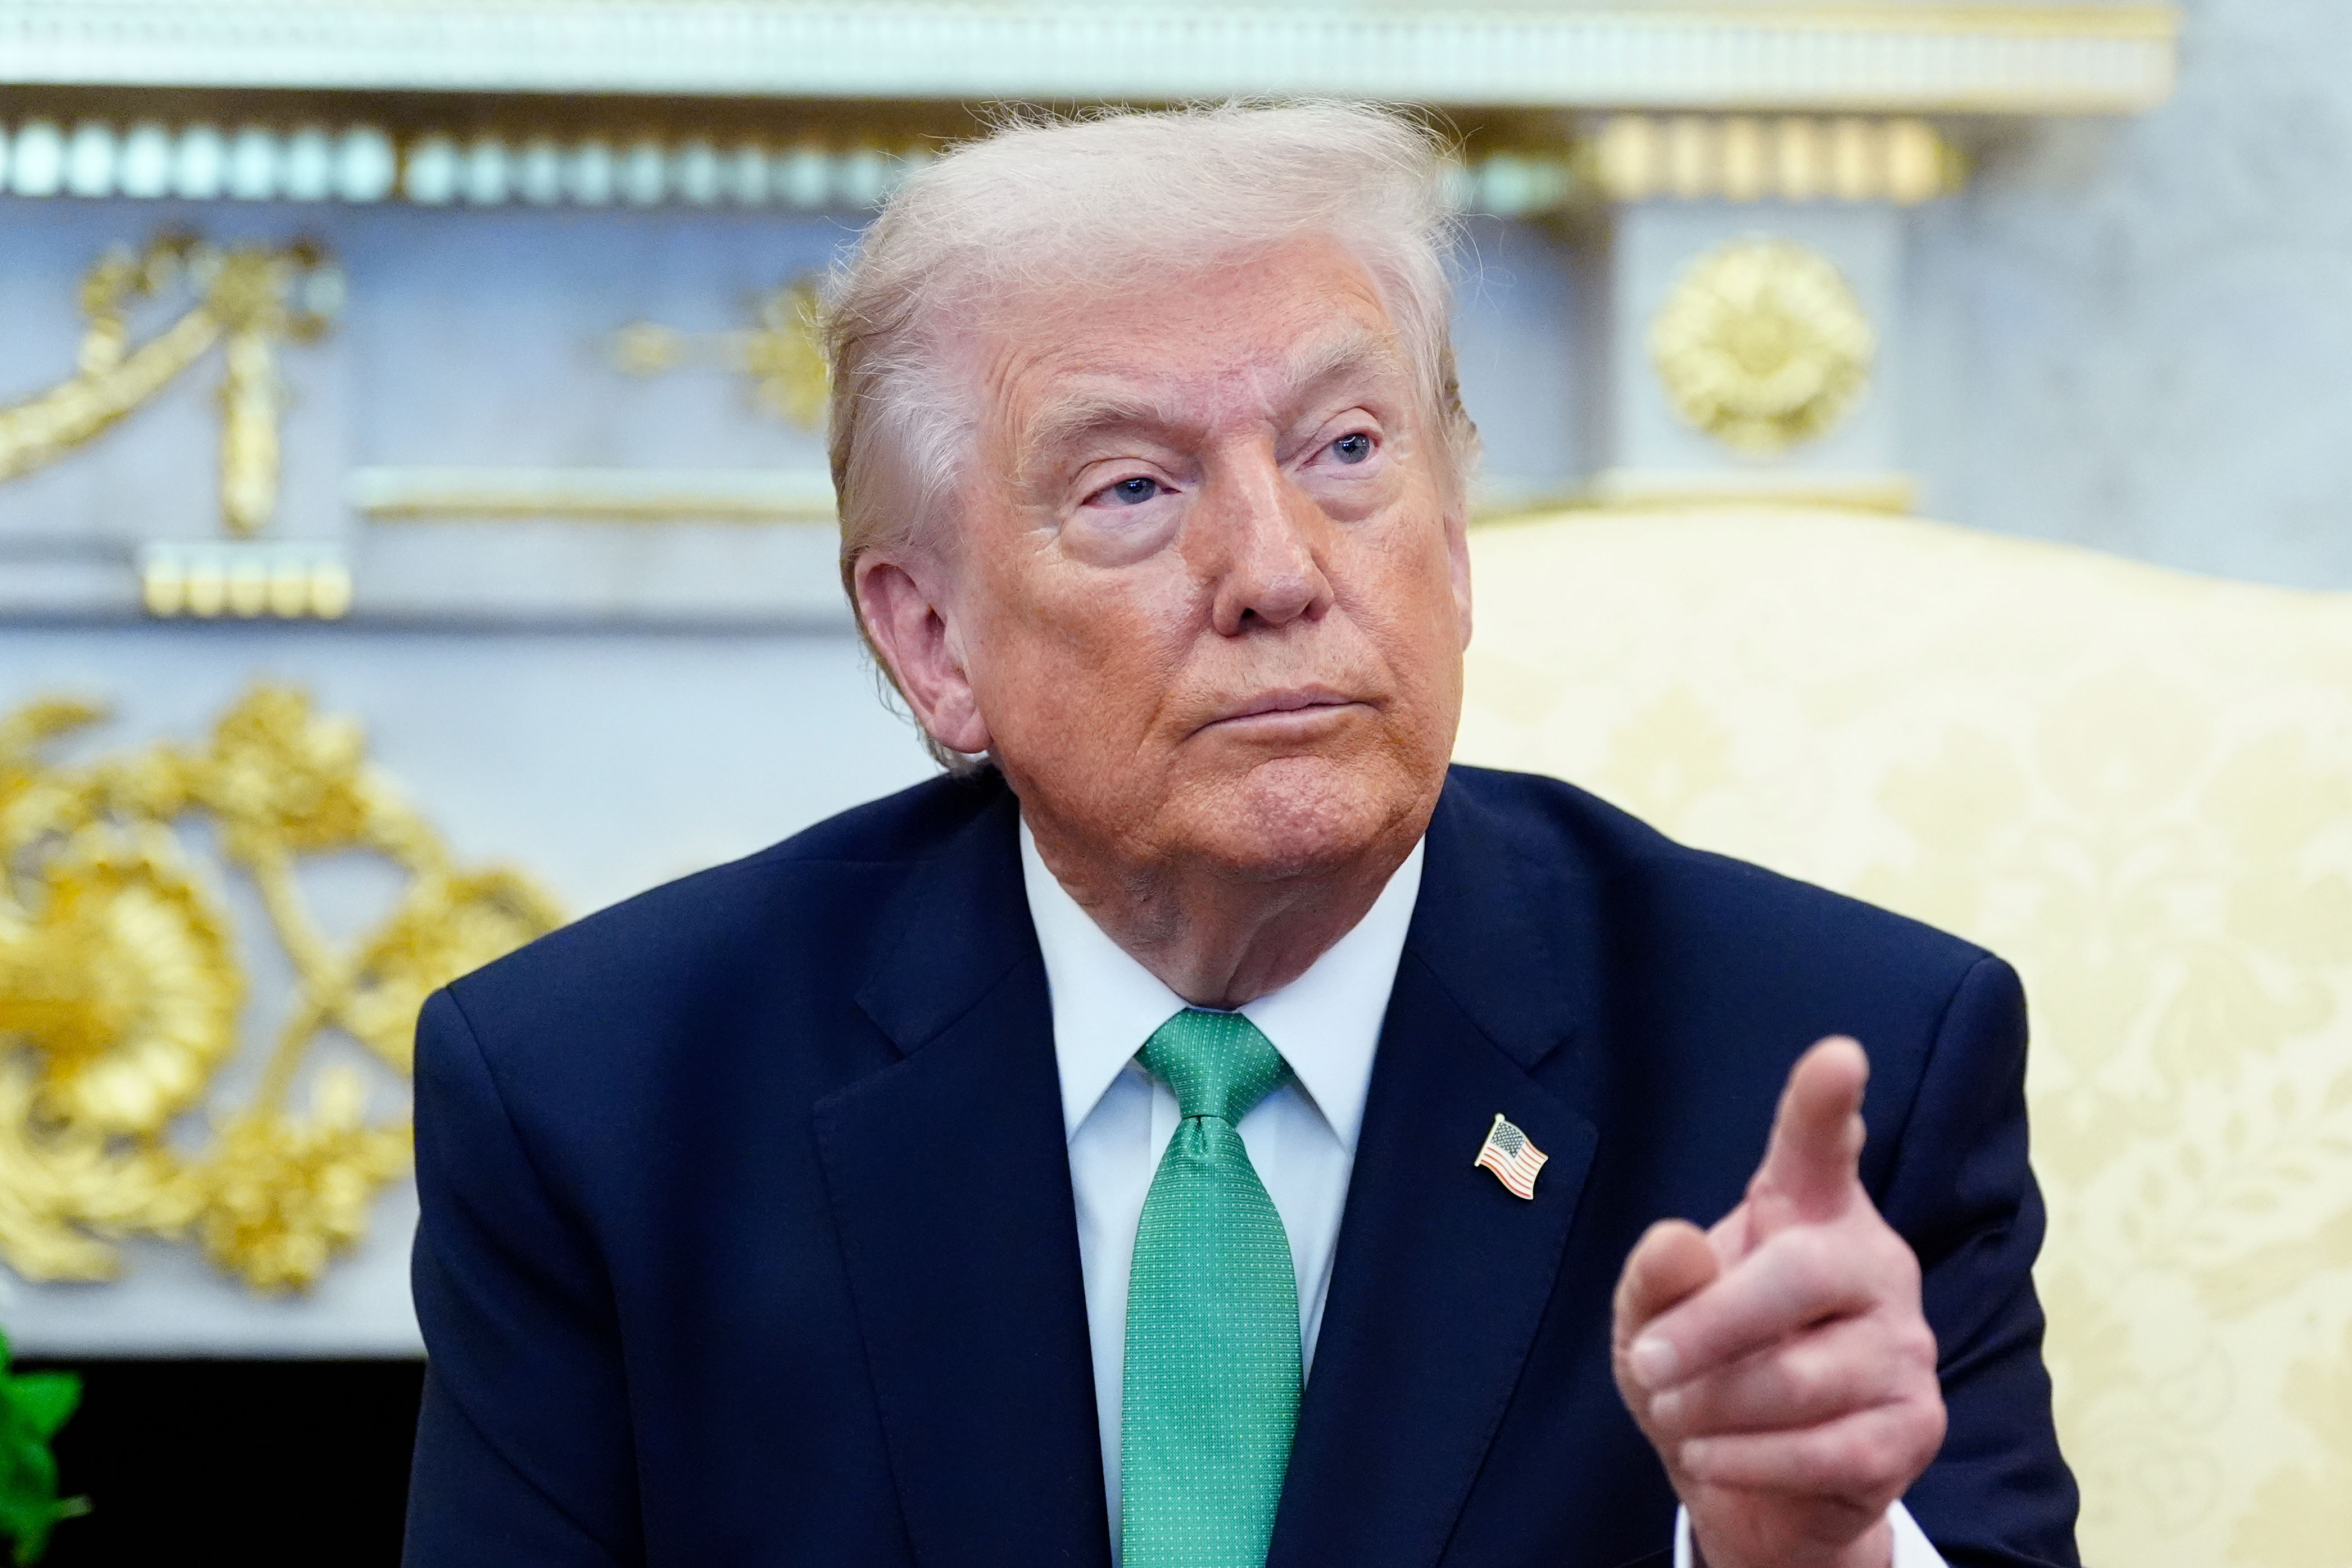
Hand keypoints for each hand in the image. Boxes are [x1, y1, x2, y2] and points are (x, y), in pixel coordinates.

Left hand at [1611, 1038, 1944, 1567]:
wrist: (1755, 1485)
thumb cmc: (1702, 1371)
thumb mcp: (1648, 1322)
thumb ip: (1654, 1281)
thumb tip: (1675, 1242)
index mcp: (1808, 1211)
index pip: (1819, 1148)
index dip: (1825, 1104)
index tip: (1838, 1056)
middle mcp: (1872, 1262)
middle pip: (1795, 1277)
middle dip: (1707, 1329)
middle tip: (1648, 1363)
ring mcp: (1904, 1345)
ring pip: (1798, 1378)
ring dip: (1712, 1408)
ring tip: (1679, 1414)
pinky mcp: (1916, 1427)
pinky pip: (1821, 1451)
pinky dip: (1745, 1461)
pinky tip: (1713, 1456)